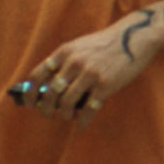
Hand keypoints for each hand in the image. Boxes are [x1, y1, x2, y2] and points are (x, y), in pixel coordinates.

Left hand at [21, 23, 152, 126]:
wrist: (134, 38)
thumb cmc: (104, 44)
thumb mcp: (79, 46)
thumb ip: (64, 62)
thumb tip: (48, 88)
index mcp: (65, 52)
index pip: (37, 75)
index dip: (30, 93)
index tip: (30, 103)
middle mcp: (74, 63)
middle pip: (50, 94)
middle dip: (46, 109)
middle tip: (49, 114)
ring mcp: (89, 74)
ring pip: (66, 104)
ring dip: (64, 115)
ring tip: (67, 117)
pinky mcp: (105, 85)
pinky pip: (88, 110)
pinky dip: (82, 121)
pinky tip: (81, 125)